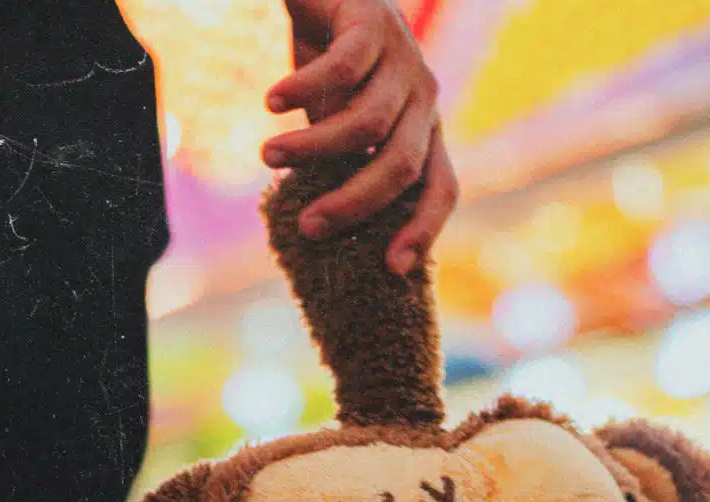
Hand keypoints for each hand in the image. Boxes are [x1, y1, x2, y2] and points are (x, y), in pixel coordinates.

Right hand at [264, 0, 457, 274]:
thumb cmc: (330, 65)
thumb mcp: (340, 123)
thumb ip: (340, 165)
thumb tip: (314, 225)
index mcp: (423, 128)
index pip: (441, 188)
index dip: (422, 231)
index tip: (390, 268)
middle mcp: (424, 97)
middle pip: (401, 167)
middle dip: (354, 205)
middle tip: (307, 227)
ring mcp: (404, 58)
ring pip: (366, 125)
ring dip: (313, 149)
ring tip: (268, 156)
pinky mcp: (373, 22)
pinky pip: (341, 70)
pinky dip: (301, 89)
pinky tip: (272, 100)